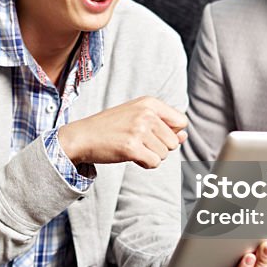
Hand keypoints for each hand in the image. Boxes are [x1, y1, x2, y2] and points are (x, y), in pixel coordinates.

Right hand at [57, 96, 186, 168]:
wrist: (82, 136)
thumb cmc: (110, 127)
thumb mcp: (137, 117)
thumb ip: (163, 125)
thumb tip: (184, 137)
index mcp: (150, 103)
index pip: (181, 121)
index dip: (172, 133)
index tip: (154, 135)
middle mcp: (146, 114)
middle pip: (174, 141)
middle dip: (160, 148)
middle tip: (139, 142)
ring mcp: (139, 130)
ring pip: (165, 154)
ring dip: (151, 156)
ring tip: (133, 147)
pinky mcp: (132, 147)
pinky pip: (154, 163)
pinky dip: (145, 164)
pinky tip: (132, 156)